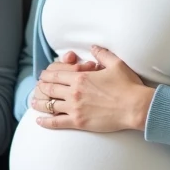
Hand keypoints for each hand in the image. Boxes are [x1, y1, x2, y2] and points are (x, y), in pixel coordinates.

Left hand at [31, 46, 154, 131]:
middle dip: (41, 87)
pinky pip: (57, 122)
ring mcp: (75, 108)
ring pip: (49, 105)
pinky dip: (46, 122)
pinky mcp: (79, 122)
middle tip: (37, 88)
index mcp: (80, 77)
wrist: (136, 107)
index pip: (56, 74)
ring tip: (34, 103)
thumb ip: (102, 54)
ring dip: (39, 103)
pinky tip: (39, 121)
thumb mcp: (116, 64)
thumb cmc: (128, 85)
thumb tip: (94, 47)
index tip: (43, 75)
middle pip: (49, 88)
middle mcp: (74, 92)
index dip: (47, 75)